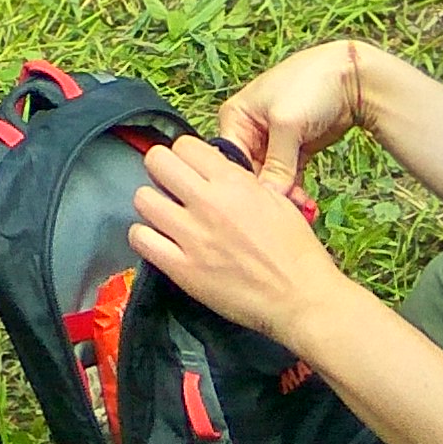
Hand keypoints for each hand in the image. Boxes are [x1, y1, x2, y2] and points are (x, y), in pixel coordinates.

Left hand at [125, 131, 357, 343]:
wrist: (301, 299)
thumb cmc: (296, 250)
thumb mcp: (275, 198)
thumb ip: (239, 179)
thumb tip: (214, 169)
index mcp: (232, 182)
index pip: (184, 145)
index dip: (186, 155)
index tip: (190, 169)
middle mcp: (207, 202)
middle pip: (156, 162)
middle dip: (162, 170)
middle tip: (172, 186)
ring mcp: (192, 236)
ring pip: (143, 198)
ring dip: (152, 203)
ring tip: (164, 215)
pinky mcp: (182, 269)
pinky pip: (140, 239)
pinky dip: (144, 236)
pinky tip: (158, 241)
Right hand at [215, 39, 371, 201]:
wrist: (351, 78)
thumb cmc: (310, 86)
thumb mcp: (287, 125)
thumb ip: (276, 165)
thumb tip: (268, 201)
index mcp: (236, 117)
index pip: (230, 159)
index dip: (244, 184)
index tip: (259, 207)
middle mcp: (250, 131)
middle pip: (251, 173)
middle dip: (268, 193)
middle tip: (287, 211)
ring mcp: (272, 142)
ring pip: (270, 179)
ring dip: (284, 196)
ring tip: (302, 208)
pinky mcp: (293, 151)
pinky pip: (288, 178)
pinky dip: (296, 192)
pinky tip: (306, 204)